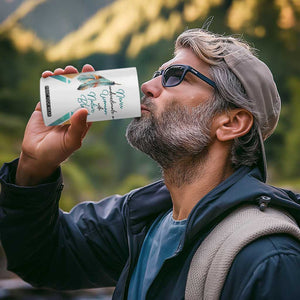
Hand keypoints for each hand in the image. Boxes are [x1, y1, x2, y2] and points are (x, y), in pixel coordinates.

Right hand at [16, 64, 94, 185]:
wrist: (37, 156)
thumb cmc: (58, 151)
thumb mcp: (72, 141)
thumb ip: (78, 127)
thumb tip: (84, 109)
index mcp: (82, 118)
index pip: (90, 99)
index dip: (92, 86)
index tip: (93, 73)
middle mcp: (72, 110)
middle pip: (76, 90)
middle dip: (76, 78)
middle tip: (75, 69)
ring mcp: (58, 108)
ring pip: (62, 88)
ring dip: (62, 77)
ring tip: (62, 71)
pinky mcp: (45, 107)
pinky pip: (47, 92)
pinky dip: (47, 82)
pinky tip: (48, 75)